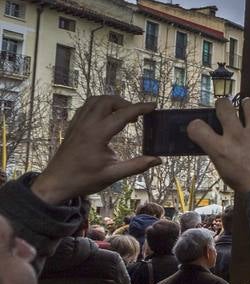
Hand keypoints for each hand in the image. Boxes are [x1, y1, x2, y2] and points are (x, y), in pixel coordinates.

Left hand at [32, 96, 160, 204]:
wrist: (56, 183)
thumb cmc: (84, 180)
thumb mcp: (113, 175)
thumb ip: (136, 166)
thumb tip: (158, 160)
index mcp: (97, 134)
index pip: (122, 114)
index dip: (140, 108)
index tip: (153, 105)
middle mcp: (86, 124)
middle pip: (107, 101)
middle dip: (125, 103)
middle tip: (136, 115)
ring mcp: (77, 123)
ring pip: (95, 101)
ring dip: (111, 102)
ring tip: (122, 114)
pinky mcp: (72, 126)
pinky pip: (86, 107)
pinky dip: (99, 106)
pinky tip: (106, 117)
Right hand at [187, 98, 249, 193]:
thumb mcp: (225, 171)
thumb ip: (221, 154)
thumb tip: (217, 144)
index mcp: (220, 149)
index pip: (197, 127)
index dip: (195, 125)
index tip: (200, 126)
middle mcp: (236, 136)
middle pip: (224, 106)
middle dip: (223, 104)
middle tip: (225, 108)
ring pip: (249, 104)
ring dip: (247, 106)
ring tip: (247, 109)